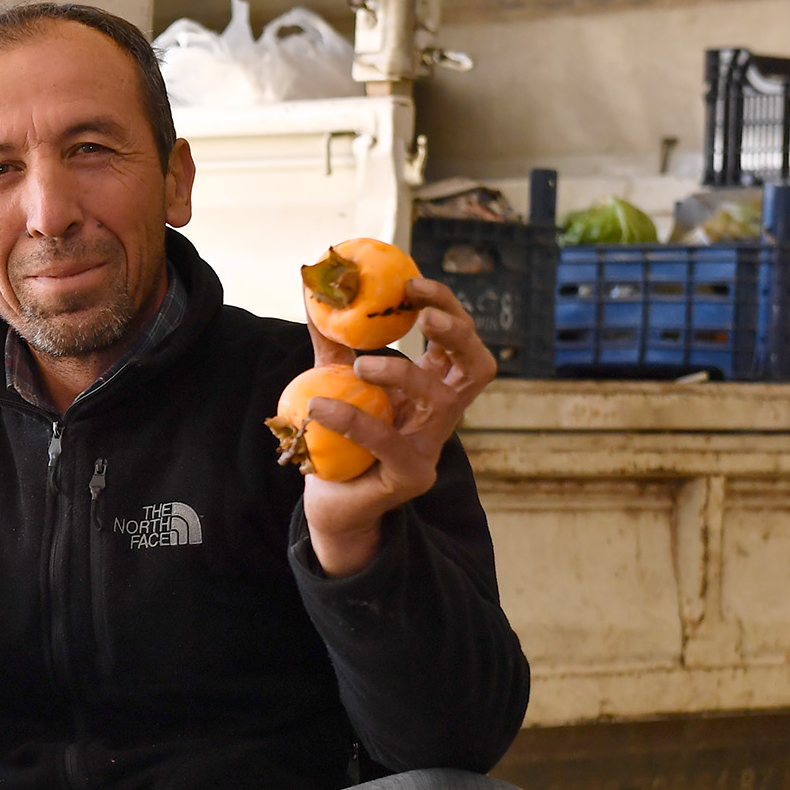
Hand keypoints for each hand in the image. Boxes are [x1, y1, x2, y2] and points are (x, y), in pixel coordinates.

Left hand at [300, 277, 496, 575]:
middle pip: (478, 367)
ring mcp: (431, 448)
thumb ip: (331, 342)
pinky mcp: (409, 476)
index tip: (413, 282)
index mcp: (432, 387)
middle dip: (458, 333)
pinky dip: (353, 419)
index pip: (457, 341)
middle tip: (424, 313)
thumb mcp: (335, 383)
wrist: (329, 507)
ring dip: (405, 372)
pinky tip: (319, 407)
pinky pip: (387, 442)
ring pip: (444, 402)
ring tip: (360, 364)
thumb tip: (311, 288)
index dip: (446, 307)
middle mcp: (442, 416)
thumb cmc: (338, 442)